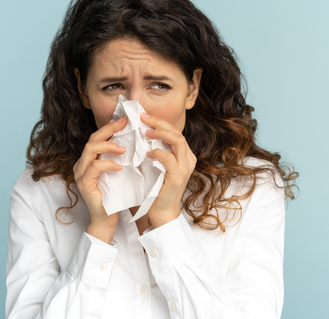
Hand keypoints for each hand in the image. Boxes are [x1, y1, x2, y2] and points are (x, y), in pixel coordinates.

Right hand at [73, 116, 127, 242]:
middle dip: (110, 129)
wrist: (108, 218)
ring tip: (124, 148)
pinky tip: (120, 166)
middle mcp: (83, 163)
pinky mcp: (84, 184)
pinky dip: (107, 164)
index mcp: (91, 159)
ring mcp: (81, 173)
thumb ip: (122, 157)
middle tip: (125, 123)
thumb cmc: (116, 195)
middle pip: (93, 139)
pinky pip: (94, 168)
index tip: (126, 119)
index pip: (99, 137)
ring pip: (90, 150)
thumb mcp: (121, 172)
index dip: (111, 126)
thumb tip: (137, 140)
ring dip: (108, 146)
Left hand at [141, 113, 196, 227]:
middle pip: (177, 133)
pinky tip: (148, 152)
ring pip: (177, 141)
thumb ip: (154, 151)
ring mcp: (184, 168)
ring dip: (160, 133)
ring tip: (145, 131)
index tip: (144, 117)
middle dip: (159, 122)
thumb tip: (140, 133)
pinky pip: (170, 159)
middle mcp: (188, 160)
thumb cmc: (156, 189)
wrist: (161, 212)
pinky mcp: (177, 177)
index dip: (160, 122)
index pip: (175, 132)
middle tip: (143, 118)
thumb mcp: (156, 166)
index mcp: (184, 156)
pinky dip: (158, 152)